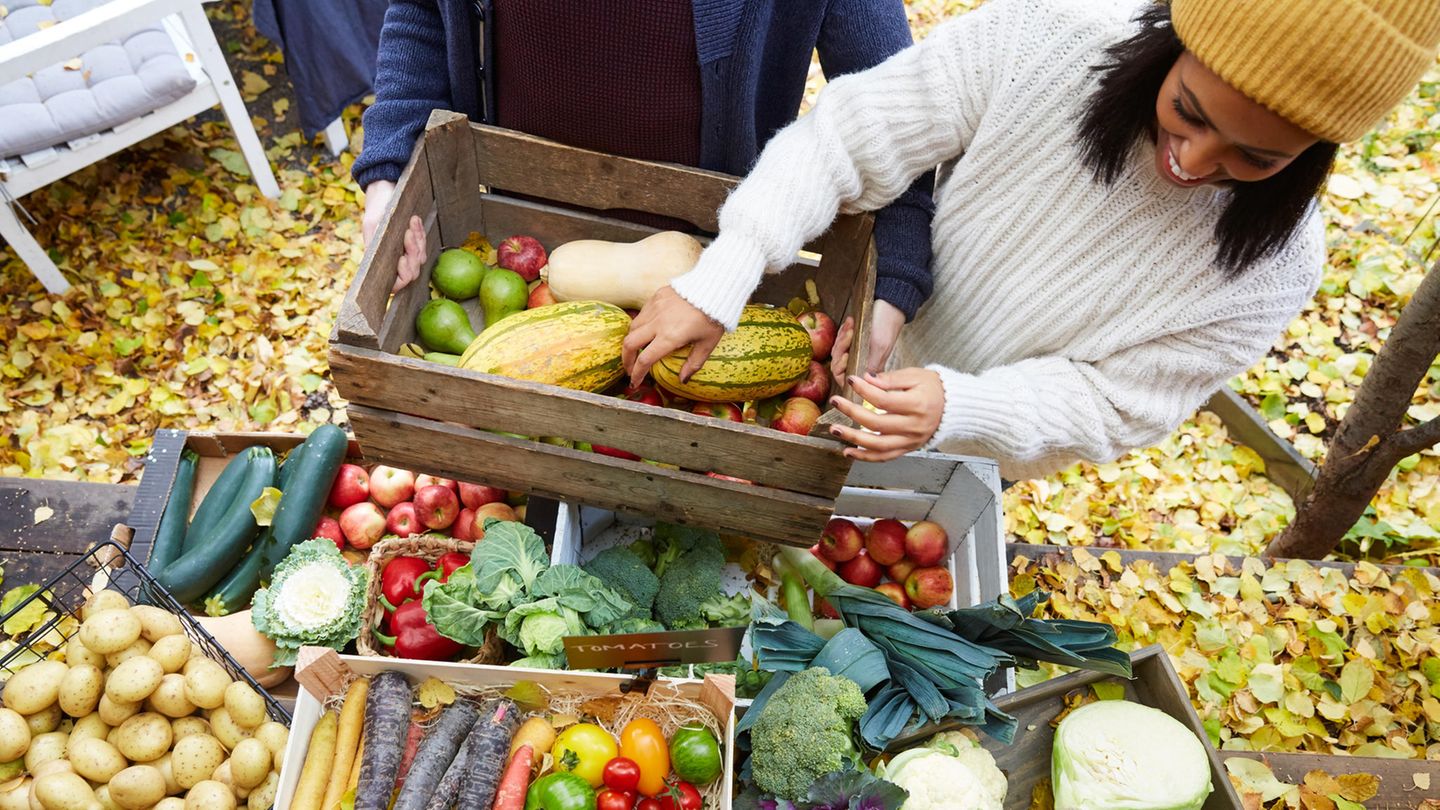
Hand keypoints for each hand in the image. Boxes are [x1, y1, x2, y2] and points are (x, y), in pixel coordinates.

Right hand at [363, 181, 426, 292]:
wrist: (384, 188)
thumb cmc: (377, 206)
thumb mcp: (373, 224)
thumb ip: (374, 244)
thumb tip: (376, 263)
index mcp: (380, 260)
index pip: (395, 284)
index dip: (402, 276)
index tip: (403, 258)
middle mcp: (393, 260)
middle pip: (411, 272)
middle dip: (412, 254)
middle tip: (408, 234)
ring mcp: (404, 252)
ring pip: (419, 258)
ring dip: (417, 241)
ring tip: (411, 224)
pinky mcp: (413, 242)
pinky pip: (423, 245)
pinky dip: (421, 233)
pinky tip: (415, 222)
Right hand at [622, 286, 725, 386]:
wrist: (716, 288)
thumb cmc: (714, 318)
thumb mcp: (707, 344)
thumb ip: (693, 363)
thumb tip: (683, 380)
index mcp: (670, 337)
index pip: (645, 359)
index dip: (636, 374)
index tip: (635, 382)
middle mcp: (658, 323)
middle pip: (630, 343)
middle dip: (626, 359)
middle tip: (630, 367)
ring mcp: (655, 307)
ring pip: (633, 327)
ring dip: (632, 340)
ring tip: (638, 348)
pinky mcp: (657, 296)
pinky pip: (643, 313)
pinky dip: (641, 324)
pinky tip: (649, 329)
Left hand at [826, 368, 943, 461]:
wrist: (954, 408)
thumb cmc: (934, 389)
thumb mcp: (916, 376)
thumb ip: (891, 378)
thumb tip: (866, 379)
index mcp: (917, 405)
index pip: (883, 400)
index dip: (864, 390)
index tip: (851, 380)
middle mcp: (913, 426)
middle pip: (876, 423)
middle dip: (852, 412)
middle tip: (835, 402)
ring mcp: (910, 440)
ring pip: (877, 445)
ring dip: (853, 438)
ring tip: (835, 430)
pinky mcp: (907, 449)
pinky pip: (884, 457)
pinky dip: (865, 457)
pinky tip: (848, 452)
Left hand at [829, 300, 905, 382]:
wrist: (889, 303)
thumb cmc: (886, 323)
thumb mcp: (879, 346)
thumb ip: (869, 366)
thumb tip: (862, 382)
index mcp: (869, 368)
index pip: (845, 377)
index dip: (841, 368)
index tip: (846, 355)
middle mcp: (862, 361)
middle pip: (838, 363)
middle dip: (841, 348)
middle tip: (850, 334)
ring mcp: (857, 350)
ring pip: (838, 350)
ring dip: (842, 337)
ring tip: (852, 326)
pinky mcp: (854, 340)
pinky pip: (840, 340)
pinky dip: (843, 331)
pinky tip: (851, 322)